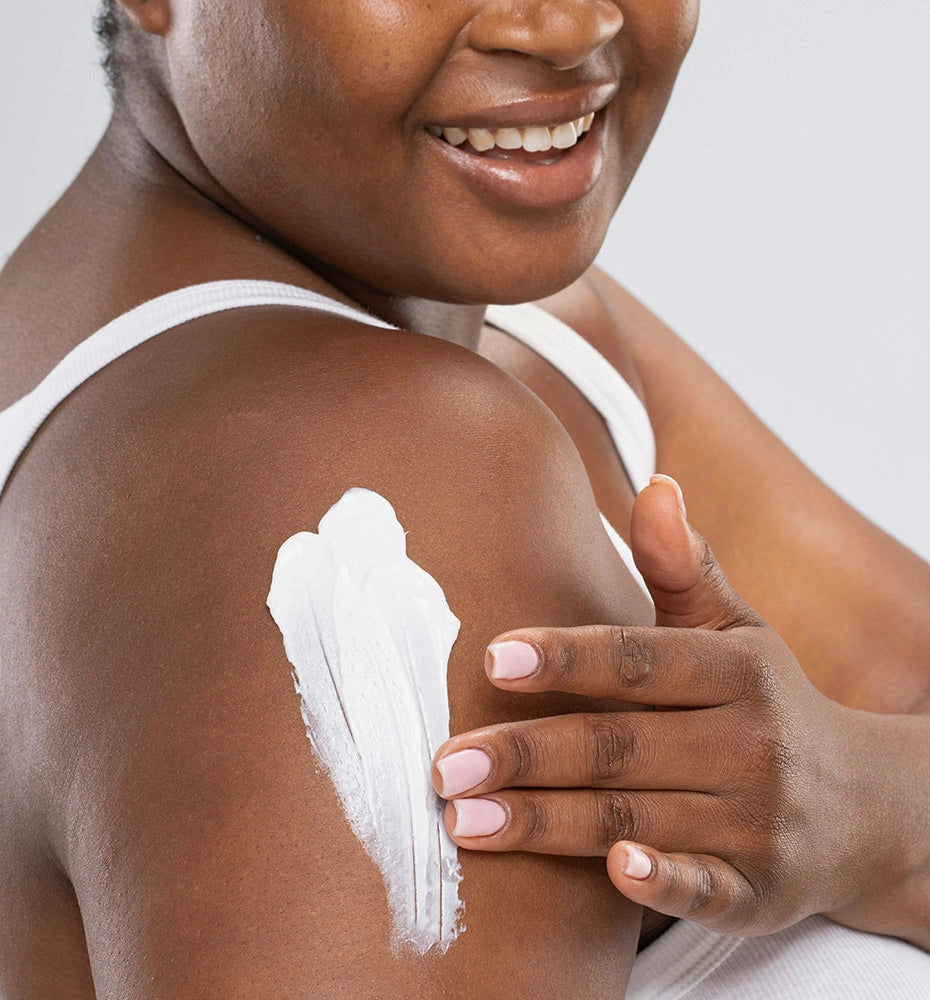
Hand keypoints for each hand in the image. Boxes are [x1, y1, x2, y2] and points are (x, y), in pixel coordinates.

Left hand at [432, 476, 886, 935]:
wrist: (869, 807)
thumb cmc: (768, 703)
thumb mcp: (737, 631)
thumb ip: (684, 567)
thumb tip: (655, 486)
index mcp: (736, 671)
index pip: (640, 659)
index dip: (567, 656)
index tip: (492, 657)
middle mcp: (750, 743)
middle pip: (619, 745)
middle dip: (526, 754)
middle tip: (444, 764)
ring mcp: (758, 822)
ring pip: (634, 818)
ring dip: (546, 822)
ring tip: (463, 820)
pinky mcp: (763, 892)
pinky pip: (709, 891)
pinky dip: (664, 882)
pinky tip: (612, 872)